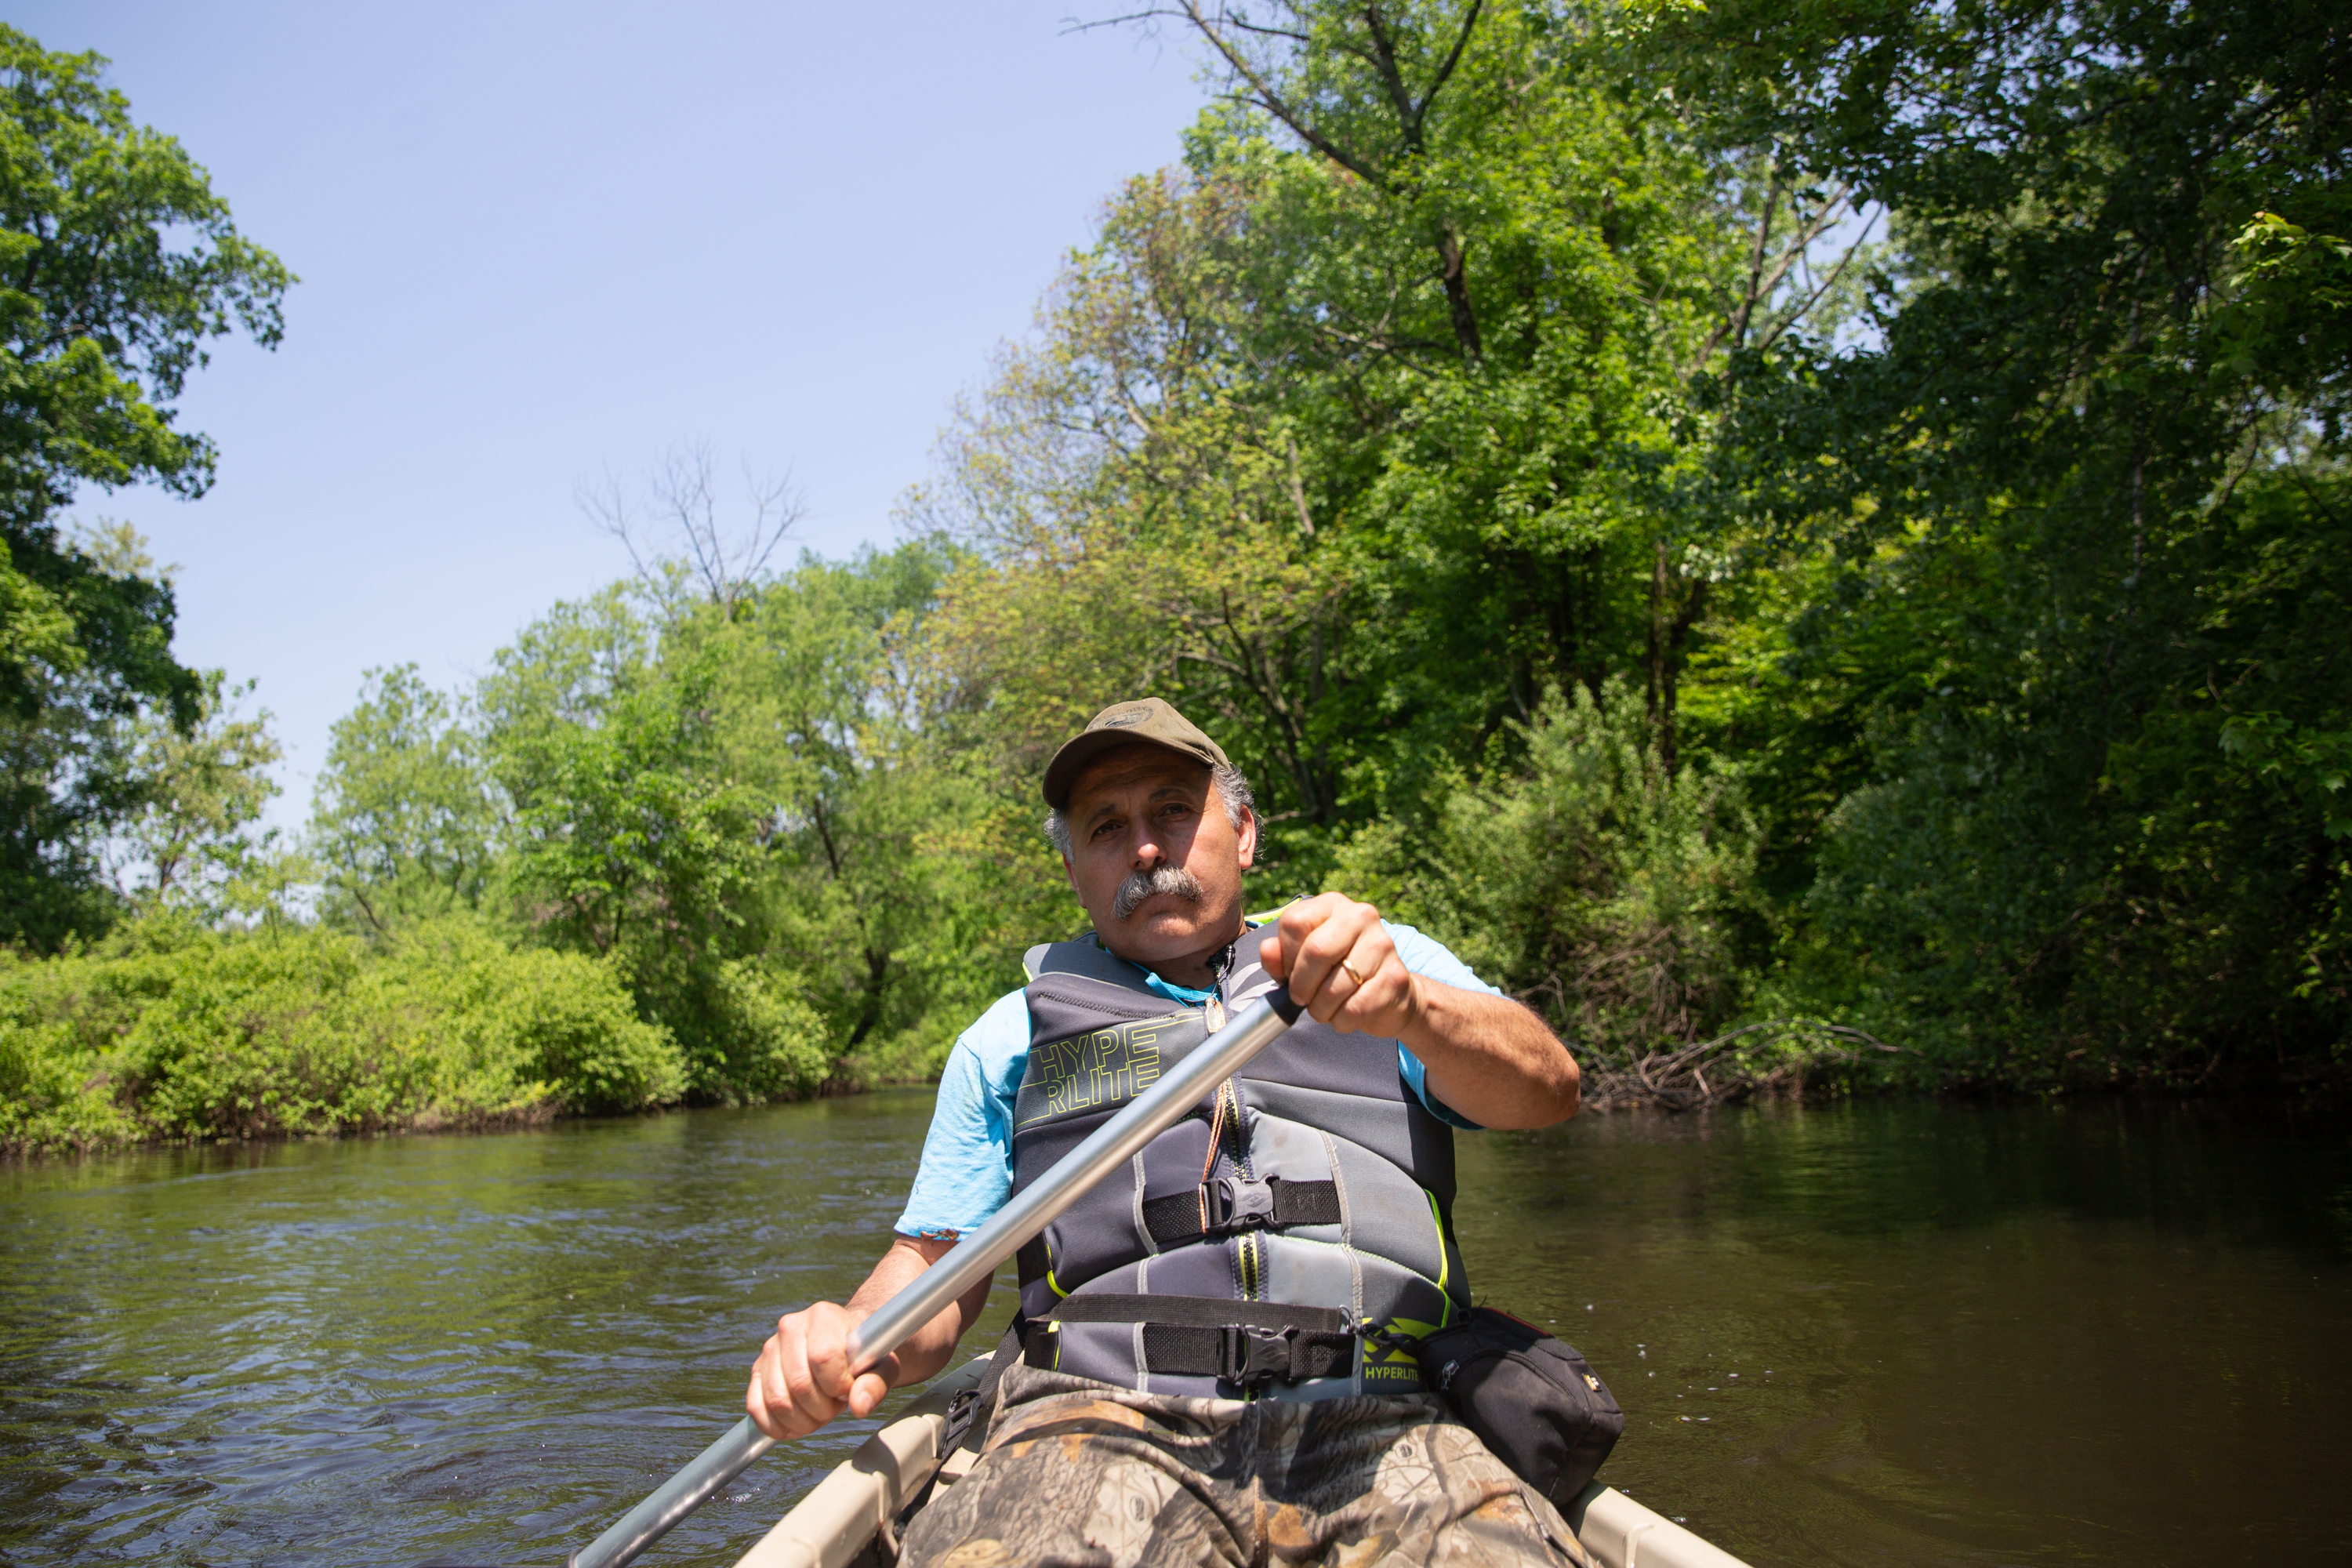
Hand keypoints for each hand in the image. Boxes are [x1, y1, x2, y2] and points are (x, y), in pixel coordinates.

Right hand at [743, 1300, 898, 1439]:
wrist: (844, 1347)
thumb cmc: (865, 1355)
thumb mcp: (882, 1366)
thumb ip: (876, 1383)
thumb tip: (860, 1405)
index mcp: (823, 1316)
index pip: (823, 1357)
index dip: (838, 1385)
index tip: (848, 1390)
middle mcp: (790, 1326)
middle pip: (800, 1384)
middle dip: (822, 1408)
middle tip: (836, 1406)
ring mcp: (769, 1349)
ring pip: (777, 1400)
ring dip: (802, 1421)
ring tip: (819, 1413)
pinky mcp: (757, 1371)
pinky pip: (756, 1407)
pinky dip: (776, 1426)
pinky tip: (796, 1425)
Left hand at [1258, 893, 1421, 1037]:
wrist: (1389, 993)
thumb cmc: (1337, 973)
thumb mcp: (1302, 961)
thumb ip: (1279, 957)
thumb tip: (1268, 951)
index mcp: (1332, 905)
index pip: (1294, 922)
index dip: (1285, 957)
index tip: (1290, 974)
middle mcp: (1361, 916)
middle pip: (1316, 951)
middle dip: (1301, 986)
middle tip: (1301, 998)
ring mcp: (1382, 945)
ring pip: (1334, 987)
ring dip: (1320, 1009)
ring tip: (1324, 1008)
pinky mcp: (1395, 977)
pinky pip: (1354, 1009)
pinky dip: (1341, 1021)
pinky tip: (1345, 1014)